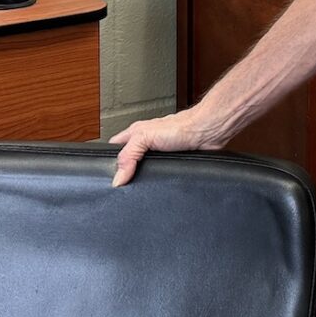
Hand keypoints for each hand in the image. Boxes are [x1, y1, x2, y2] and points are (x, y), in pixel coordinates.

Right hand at [108, 107, 230, 186]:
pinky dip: (158, 183)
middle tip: (123, 187)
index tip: (108, 178)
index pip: (115, 150)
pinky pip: (161, 177)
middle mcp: (146, 145)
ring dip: (143, 180)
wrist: (207, 133)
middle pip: (129, 163)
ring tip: (138, 190)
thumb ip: (129, 155)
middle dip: (125, 175)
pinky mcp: (173, 165)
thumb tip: (117, 177)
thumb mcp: (145, 137)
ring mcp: (160, 156)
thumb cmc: (182, 126)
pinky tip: (157, 188)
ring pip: (144, 171)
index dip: (109, 163)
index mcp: (136, 135)